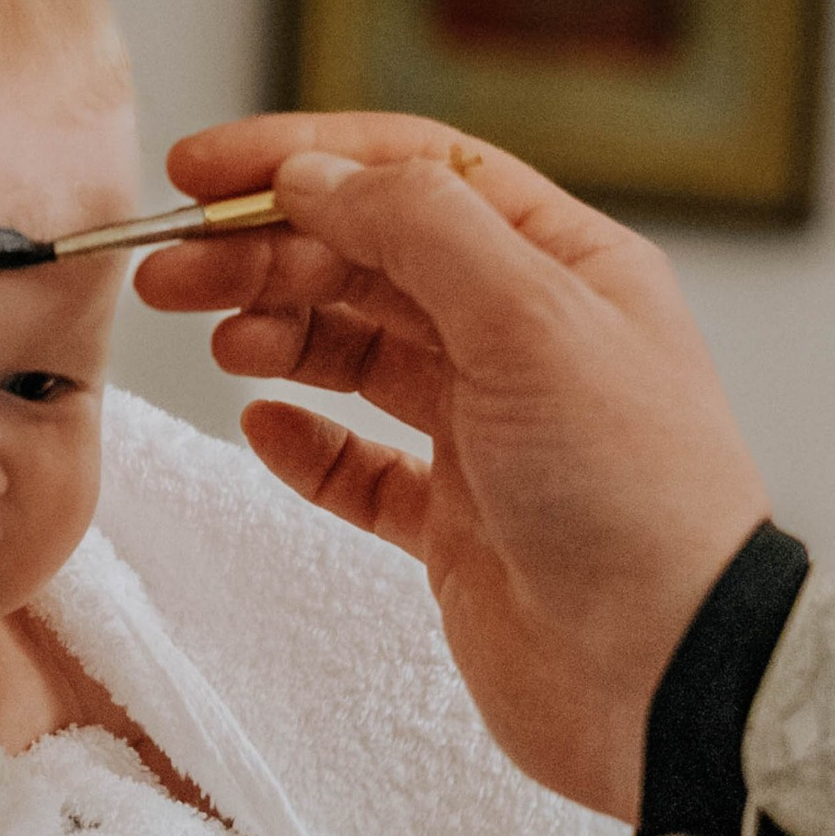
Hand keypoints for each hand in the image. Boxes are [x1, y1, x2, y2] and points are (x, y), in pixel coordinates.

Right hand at [137, 111, 770, 818]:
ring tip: (212, 337)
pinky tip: (263, 428)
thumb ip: (419, 228)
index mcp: (565, 267)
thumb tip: (316, 174)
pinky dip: (304, 442)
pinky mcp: (456, 523)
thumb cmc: (635, 498)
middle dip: (264, 251)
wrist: (666, 677)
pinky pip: (360, 465)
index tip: (199, 172)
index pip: (417, 172)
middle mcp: (527, 338)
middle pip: (370, 258)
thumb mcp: (533, 321)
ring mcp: (489, 431)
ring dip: (275, 330)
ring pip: (356, 352)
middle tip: (168, 272)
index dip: (302, 158)